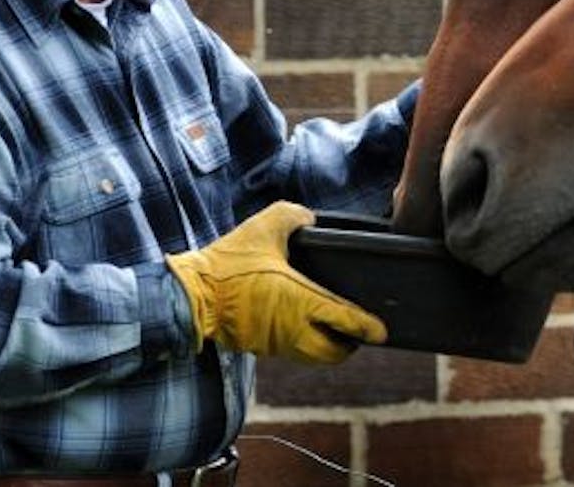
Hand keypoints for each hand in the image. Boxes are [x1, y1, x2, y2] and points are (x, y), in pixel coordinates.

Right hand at [166, 201, 385, 363]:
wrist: (191, 297)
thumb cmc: (228, 264)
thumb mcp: (264, 227)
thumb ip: (294, 216)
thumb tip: (311, 218)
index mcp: (301, 302)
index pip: (346, 320)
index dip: (368, 326)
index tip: (383, 331)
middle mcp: (294, 330)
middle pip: (336, 353)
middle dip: (351, 344)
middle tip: (358, 329)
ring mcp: (278, 343)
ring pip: (315, 356)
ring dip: (329, 347)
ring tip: (334, 327)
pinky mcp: (262, 347)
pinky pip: (295, 352)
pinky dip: (307, 344)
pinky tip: (305, 324)